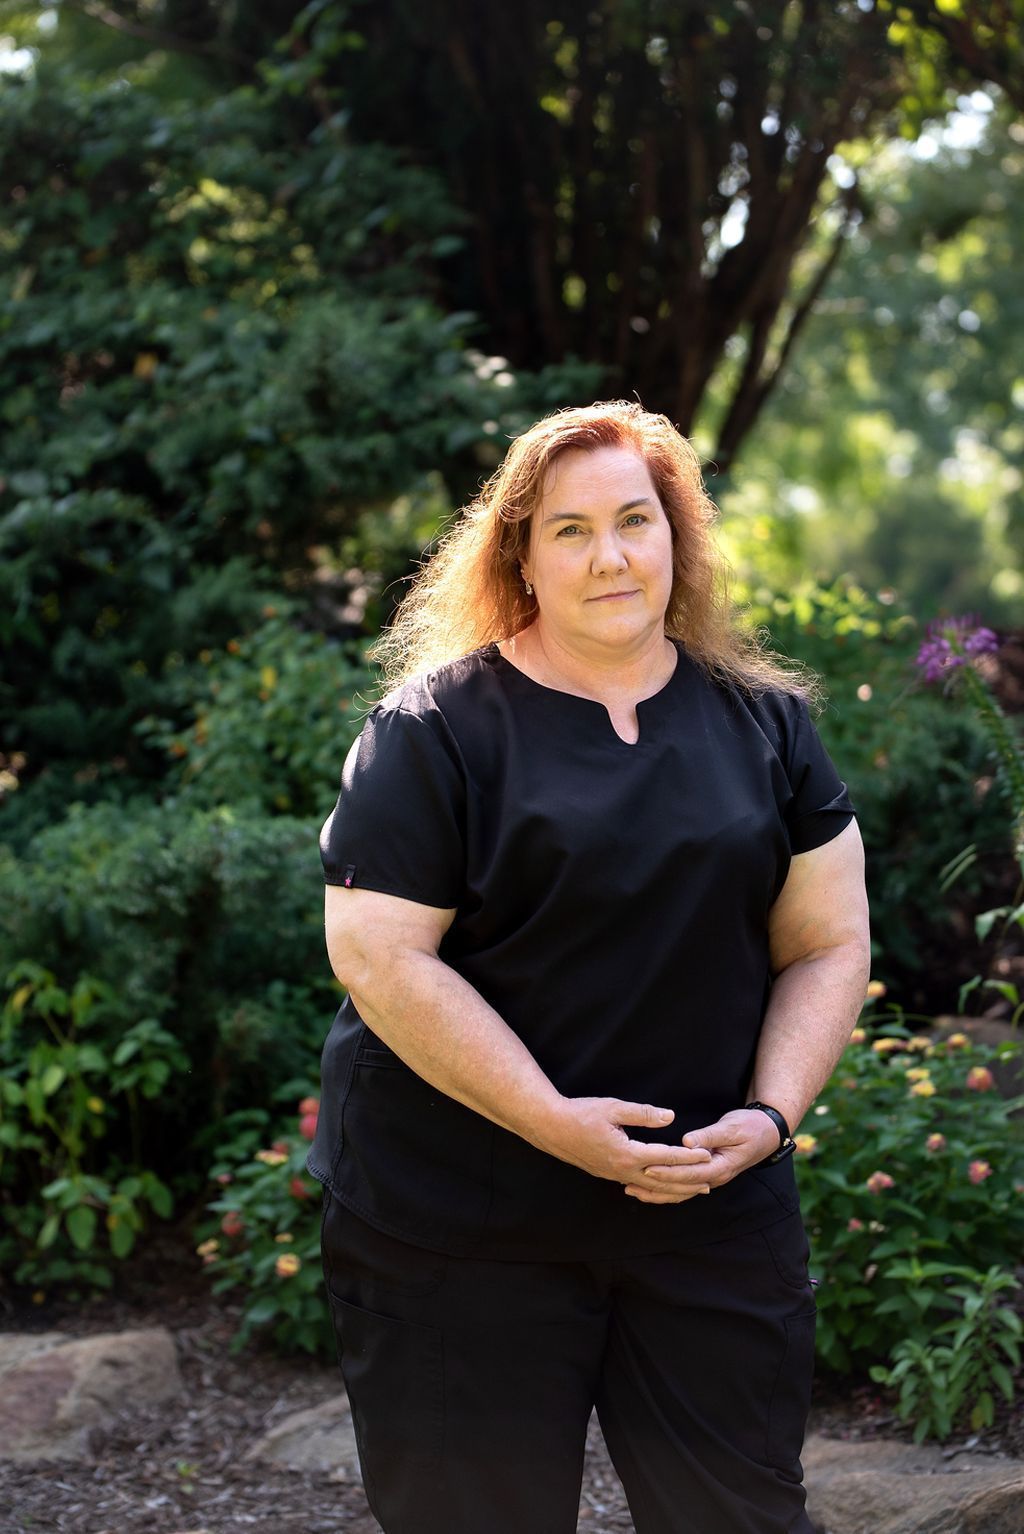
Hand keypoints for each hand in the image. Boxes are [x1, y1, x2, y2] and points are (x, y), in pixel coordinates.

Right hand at [538, 1096, 712, 1199]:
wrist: (551, 1127)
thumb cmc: (581, 1113)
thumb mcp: (614, 1107)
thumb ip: (644, 1114)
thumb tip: (670, 1117)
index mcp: (626, 1153)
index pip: (665, 1157)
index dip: (688, 1156)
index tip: (707, 1155)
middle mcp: (622, 1170)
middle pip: (662, 1181)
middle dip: (687, 1182)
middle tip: (710, 1182)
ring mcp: (614, 1175)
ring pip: (650, 1188)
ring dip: (673, 1190)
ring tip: (692, 1190)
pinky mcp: (607, 1174)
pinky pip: (637, 1186)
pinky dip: (654, 1189)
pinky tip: (660, 1188)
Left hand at [625, 1108, 780, 1203]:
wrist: (767, 1132)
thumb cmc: (750, 1126)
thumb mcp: (732, 1127)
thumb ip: (710, 1135)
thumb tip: (688, 1142)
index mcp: (721, 1166)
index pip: (689, 1174)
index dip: (668, 1171)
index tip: (647, 1167)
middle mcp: (715, 1177)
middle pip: (681, 1186)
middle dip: (656, 1185)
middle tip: (631, 1180)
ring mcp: (711, 1178)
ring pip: (681, 1192)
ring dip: (657, 1193)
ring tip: (632, 1190)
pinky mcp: (706, 1175)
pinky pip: (684, 1187)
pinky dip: (666, 1190)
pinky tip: (649, 1187)